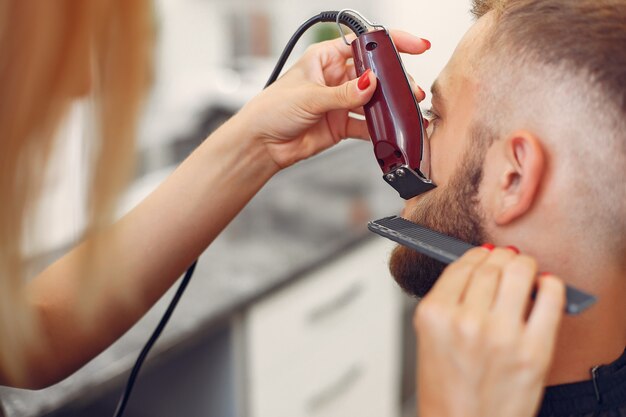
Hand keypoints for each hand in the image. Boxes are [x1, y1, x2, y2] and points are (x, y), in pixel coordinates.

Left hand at [238, 31, 429, 168]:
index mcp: (325, 58)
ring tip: (405, 108)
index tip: (414, 46)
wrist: (261, 145)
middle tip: (409, 88)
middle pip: (374, 73)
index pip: (363, 44)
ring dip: (390, 105)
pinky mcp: (341, 124)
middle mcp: (335, 78)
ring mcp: (340, 102)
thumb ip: (343, 93)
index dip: (389, 43)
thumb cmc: (271, 110)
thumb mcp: (309, 96)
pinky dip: (380, 128)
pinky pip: (367, 124)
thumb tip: (370, 84)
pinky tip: (389, 129)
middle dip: (394, 79)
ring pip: (373, 99)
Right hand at [414, 246, 565, 416]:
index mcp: (435, 315)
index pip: (462, 266)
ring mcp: (501, 336)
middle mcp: (465, 322)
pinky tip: (546, 285)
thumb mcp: (429, 338)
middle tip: (507, 259)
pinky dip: (551, 285)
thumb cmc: (446, 389)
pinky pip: (550, 299)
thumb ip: (449, 300)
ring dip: (524, 265)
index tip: (484, 254)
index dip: (476, 256)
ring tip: (526, 270)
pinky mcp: (533, 352)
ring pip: (518, 272)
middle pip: (490, 266)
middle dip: (501, 258)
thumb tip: (480, 266)